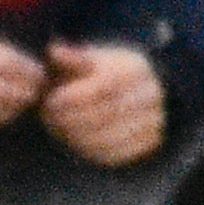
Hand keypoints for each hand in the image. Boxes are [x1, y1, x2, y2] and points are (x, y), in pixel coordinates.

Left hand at [37, 40, 165, 168]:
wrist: (143, 92)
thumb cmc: (107, 74)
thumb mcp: (93, 59)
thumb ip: (73, 57)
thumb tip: (53, 50)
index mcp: (136, 70)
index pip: (102, 88)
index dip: (72, 98)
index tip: (50, 102)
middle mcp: (151, 95)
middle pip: (105, 114)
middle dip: (70, 119)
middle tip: (48, 119)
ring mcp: (154, 120)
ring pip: (110, 137)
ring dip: (76, 137)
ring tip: (58, 130)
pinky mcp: (149, 143)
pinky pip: (117, 153)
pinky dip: (90, 151)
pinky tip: (74, 142)